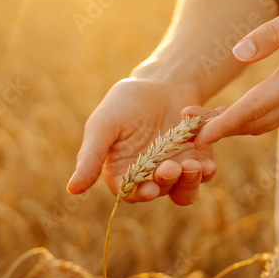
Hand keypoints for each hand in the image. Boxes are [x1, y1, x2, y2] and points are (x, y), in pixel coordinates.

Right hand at [67, 78, 217, 204]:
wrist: (162, 83)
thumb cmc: (126, 103)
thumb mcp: (104, 126)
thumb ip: (90, 158)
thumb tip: (71, 189)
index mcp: (124, 173)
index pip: (130, 193)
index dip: (140, 194)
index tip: (149, 188)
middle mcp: (150, 177)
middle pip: (160, 192)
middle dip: (167, 182)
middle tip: (172, 167)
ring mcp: (176, 170)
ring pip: (185, 190)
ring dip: (190, 182)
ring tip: (193, 166)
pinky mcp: (198, 160)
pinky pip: (205, 174)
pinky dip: (207, 170)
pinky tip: (207, 161)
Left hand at [195, 0, 278, 147]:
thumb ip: (272, 32)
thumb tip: (238, 53)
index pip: (254, 107)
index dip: (222, 122)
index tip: (196, 134)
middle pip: (255, 122)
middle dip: (219, 128)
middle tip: (183, 129)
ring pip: (265, 123)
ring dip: (232, 126)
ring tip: (198, 121)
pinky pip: (276, 117)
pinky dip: (250, 120)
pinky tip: (229, 114)